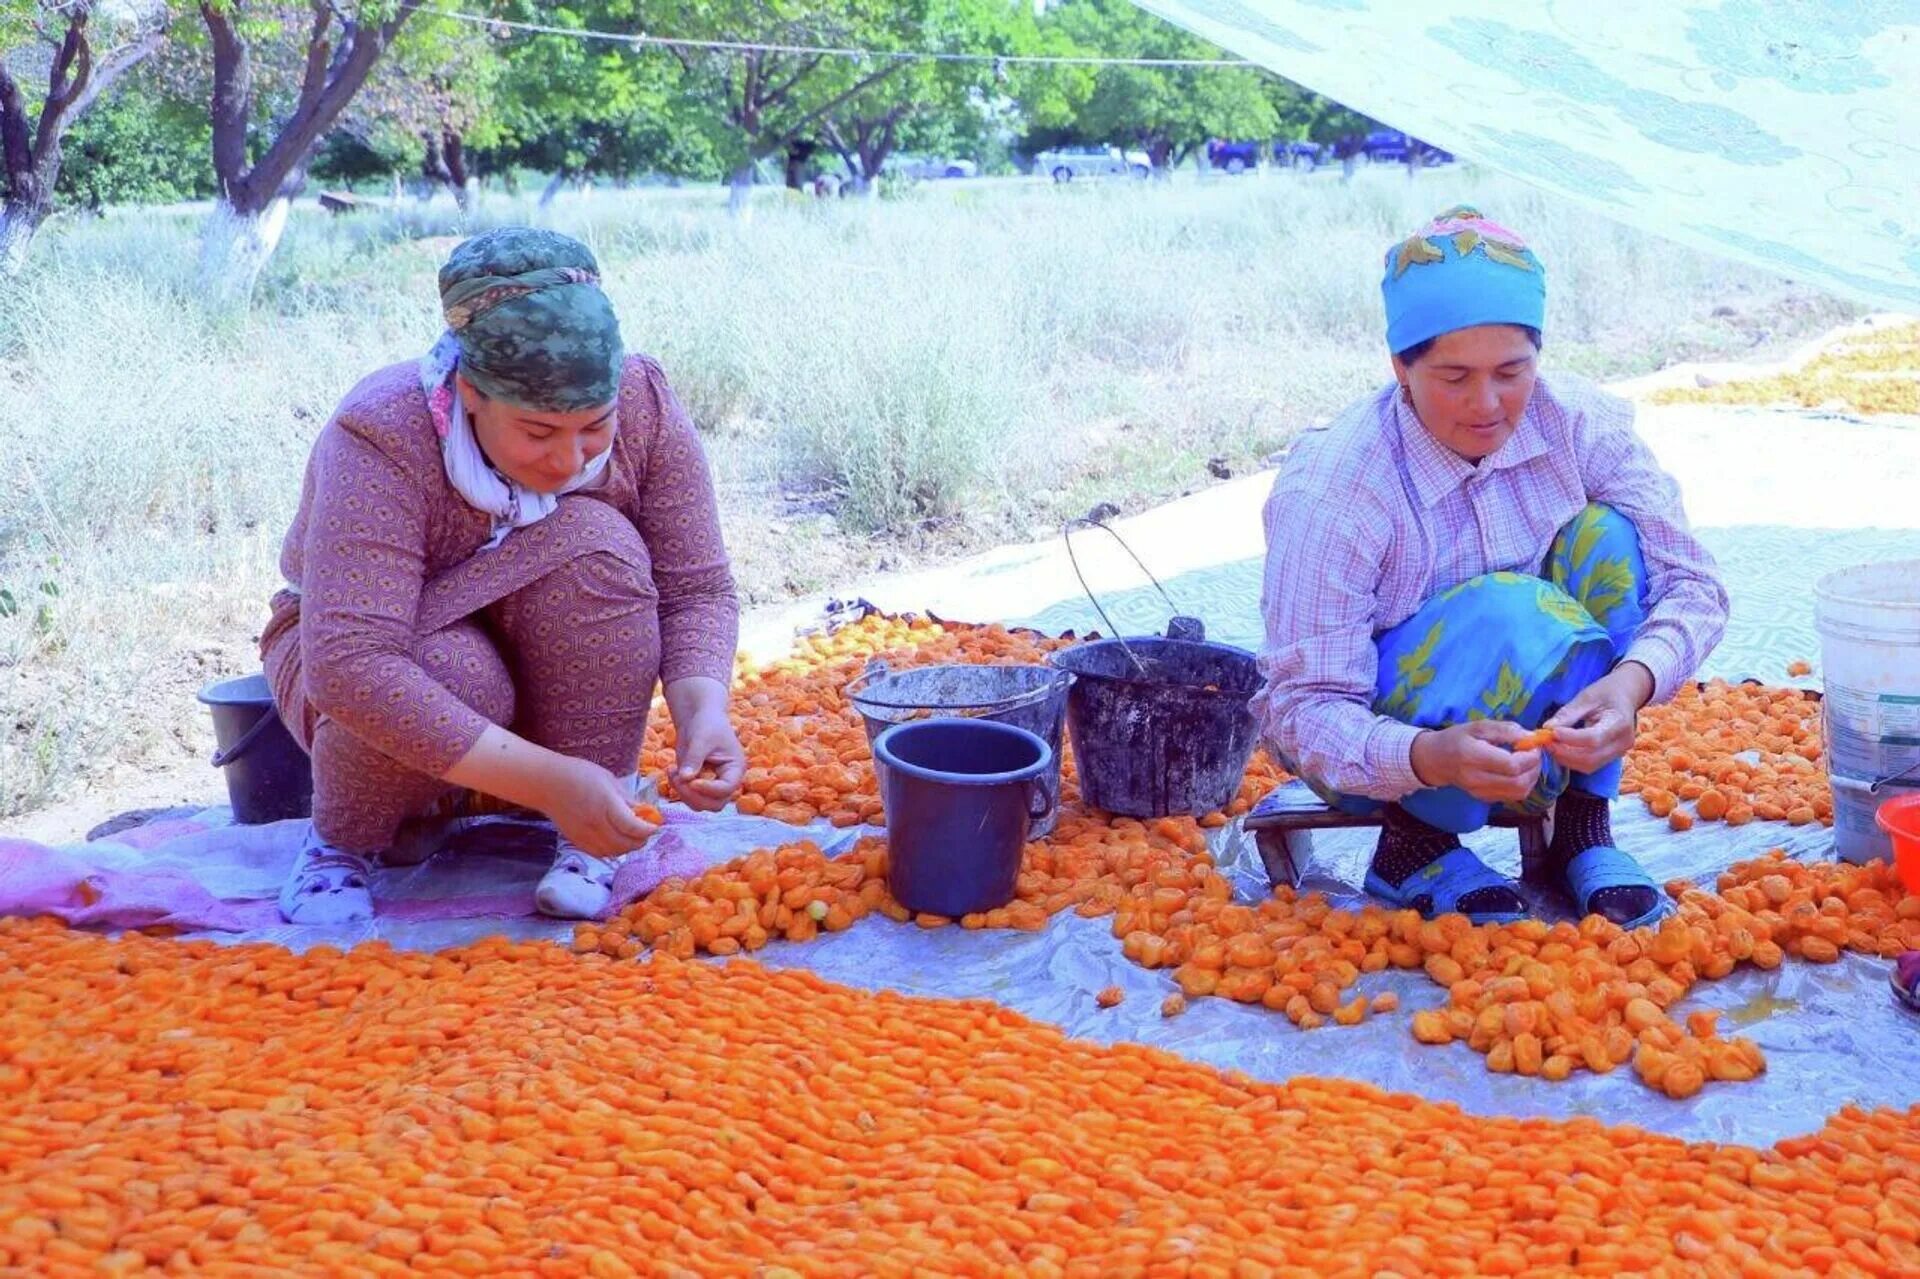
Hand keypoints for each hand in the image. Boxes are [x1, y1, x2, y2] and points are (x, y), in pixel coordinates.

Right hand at [542, 757, 658, 856]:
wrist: (546, 783)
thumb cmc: (579, 774)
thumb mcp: (608, 779)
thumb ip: (626, 798)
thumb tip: (643, 812)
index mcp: (605, 804)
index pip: (632, 826)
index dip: (647, 830)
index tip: (655, 826)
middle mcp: (595, 823)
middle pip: (624, 844)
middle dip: (640, 841)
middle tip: (646, 833)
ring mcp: (584, 834)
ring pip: (612, 852)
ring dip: (627, 848)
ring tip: (633, 837)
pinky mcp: (576, 840)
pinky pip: (599, 853)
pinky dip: (612, 851)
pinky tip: (616, 841)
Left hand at [670, 705, 745, 811]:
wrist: (699, 718)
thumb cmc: (706, 724)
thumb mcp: (701, 738)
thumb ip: (694, 758)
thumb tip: (685, 777)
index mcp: (735, 769)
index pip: (726, 788)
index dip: (709, 789)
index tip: (691, 781)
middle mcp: (726, 782)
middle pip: (714, 804)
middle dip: (694, 795)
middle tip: (679, 778)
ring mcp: (711, 785)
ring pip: (700, 804)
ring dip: (683, 793)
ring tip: (673, 771)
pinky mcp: (697, 785)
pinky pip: (688, 797)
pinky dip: (677, 789)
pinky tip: (672, 770)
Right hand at [1410, 720, 1542, 803]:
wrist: (1435, 760)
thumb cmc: (1456, 739)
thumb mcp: (1478, 726)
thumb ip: (1505, 730)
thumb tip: (1531, 736)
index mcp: (1473, 757)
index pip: (1511, 765)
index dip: (1529, 757)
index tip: (1532, 746)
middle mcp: (1476, 779)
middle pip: (1518, 782)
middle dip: (1534, 768)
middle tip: (1534, 754)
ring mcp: (1480, 792)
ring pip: (1519, 793)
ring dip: (1531, 778)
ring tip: (1529, 763)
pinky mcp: (1484, 798)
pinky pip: (1512, 796)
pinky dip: (1523, 784)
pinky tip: (1519, 772)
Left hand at [1543, 663, 1654, 775]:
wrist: (1626, 696)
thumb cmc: (1606, 692)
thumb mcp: (1586, 697)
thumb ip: (1567, 714)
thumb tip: (1547, 728)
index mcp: (1620, 722)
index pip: (1593, 738)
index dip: (1569, 739)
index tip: (1551, 732)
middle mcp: (1623, 742)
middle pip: (1590, 757)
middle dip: (1564, 752)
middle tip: (1545, 741)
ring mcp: (1619, 752)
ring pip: (1589, 765)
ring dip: (1566, 758)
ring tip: (1551, 745)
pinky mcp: (1612, 757)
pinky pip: (1590, 765)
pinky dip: (1572, 760)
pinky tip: (1561, 749)